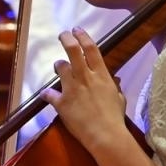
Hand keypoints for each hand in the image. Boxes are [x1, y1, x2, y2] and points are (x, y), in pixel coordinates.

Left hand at [44, 29, 127, 151]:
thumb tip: (113, 81)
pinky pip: (50, 94)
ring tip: (58, 67)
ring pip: (60, 67)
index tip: (77, 29)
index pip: (91, 48)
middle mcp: (86, 78)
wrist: (106, 136)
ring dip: (58, 66)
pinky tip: (46, 94)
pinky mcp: (62, 102)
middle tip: (62, 35)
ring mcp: (72, 88)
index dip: (83, 36)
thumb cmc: (115, 118)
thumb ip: (114, 87)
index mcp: (101, 76)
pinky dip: (47, 94)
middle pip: (73, 50)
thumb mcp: (119, 99)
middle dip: (66, 38)